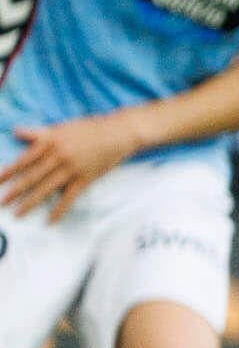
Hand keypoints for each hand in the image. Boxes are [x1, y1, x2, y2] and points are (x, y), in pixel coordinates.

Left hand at [0, 113, 140, 220]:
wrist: (118, 133)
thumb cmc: (89, 129)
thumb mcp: (61, 127)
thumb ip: (37, 133)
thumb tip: (16, 131)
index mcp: (49, 142)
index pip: (24, 160)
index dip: (9, 171)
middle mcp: (58, 156)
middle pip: (32, 177)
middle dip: (15, 191)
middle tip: (2, 202)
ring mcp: (72, 168)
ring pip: (47, 188)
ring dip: (31, 202)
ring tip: (18, 213)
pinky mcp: (85, 178)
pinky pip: (69, 197)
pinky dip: (60, 209)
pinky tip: (50, 220)